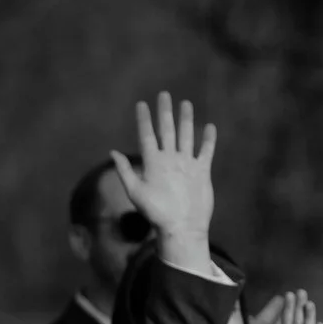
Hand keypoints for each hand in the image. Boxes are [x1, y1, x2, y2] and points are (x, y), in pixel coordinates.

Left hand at [112, 92, 215, 263]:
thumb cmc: (157, 214)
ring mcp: (186, 165)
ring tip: (185, 104)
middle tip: (164, 95)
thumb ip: (126, 171)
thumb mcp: (137, 193)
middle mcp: (169, 160)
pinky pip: (205, 152)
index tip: (141, 104)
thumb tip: (113, 152)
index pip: (147, 136)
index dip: (144, 120)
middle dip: (165, 113)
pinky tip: (209, 128)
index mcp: (153, 163)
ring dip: (186, 120)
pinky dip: (208, 140)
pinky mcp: (201, 172)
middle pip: (167, 130)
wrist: (182, 228)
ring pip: (186, 136)